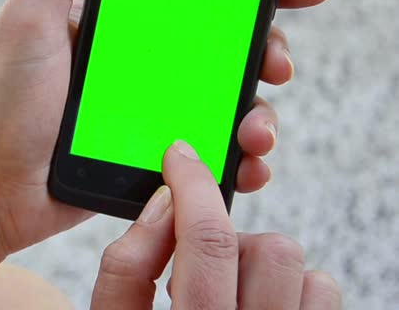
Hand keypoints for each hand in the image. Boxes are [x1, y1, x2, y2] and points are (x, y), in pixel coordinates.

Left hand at [0, 0, 334, 269]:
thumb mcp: (31, 18)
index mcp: (115, 22)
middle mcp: (137, 62)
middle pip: (222, 47)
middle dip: (264, 50)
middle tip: (275, 64)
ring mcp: (146, 111)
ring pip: (223, 101)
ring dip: (257, 110)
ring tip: (255, 128)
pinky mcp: (150, 157)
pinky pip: (207, 153)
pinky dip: (237, 158)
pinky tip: (247, 162)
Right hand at [89, 140, 340, 308]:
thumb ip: (127, 266)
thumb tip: (162, 204)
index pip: (206, 240)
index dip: (193, 183)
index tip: (180, 155)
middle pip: (269, 250)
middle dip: (226, 237)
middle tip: (194, 262)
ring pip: (303, 269)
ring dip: (260, 262)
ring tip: (225, 288)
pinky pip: (324, 295)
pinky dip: (292, 287)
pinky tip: (254, 305)